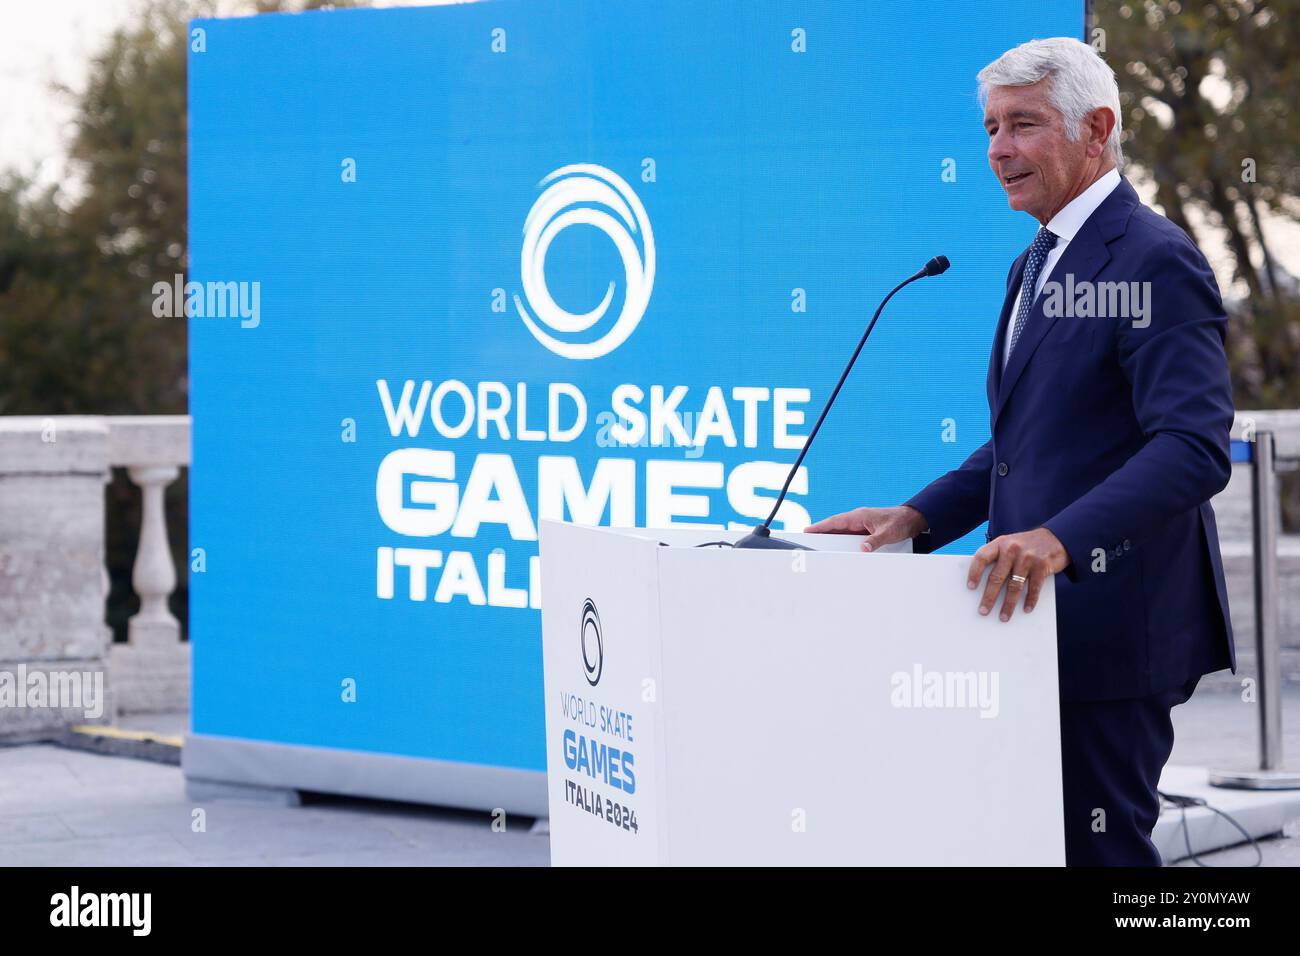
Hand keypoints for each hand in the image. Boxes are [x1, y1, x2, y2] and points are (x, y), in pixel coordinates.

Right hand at [805, 505, 927, 552]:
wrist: (912, 519)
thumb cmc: (900, 522)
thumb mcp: (888, 533)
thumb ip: (875, 541)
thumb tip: (863, 549)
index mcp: (859, 516)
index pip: (835, 521)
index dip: (820, 526)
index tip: (808, 530)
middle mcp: (858, 519)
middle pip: (835, 527)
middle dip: (821, 533)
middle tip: (807, 540)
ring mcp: (861, 524)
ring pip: (841, 531)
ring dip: (831, 537)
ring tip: (819, 547)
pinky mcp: (865, 530)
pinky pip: (849, 535)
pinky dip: (842, 540)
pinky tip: (838, 548)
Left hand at [966, 528, 1068, 620]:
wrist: (1056, 537)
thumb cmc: (1027, 546)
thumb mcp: (1010, 545)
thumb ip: (998, 558)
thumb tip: (984, 586)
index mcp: (1000, 543)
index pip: (982, 557)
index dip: (974, 572)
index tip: (970, 587)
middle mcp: (1012, 549)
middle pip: (997, 577)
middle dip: (989, 597)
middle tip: (983, 611)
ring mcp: (1028, 557)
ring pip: (1014, 586)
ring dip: (1008, 604)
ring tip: (1004, 616)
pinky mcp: (1042, 565)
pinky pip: (1034, 587)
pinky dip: (1030, 600)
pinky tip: (1026, 609)